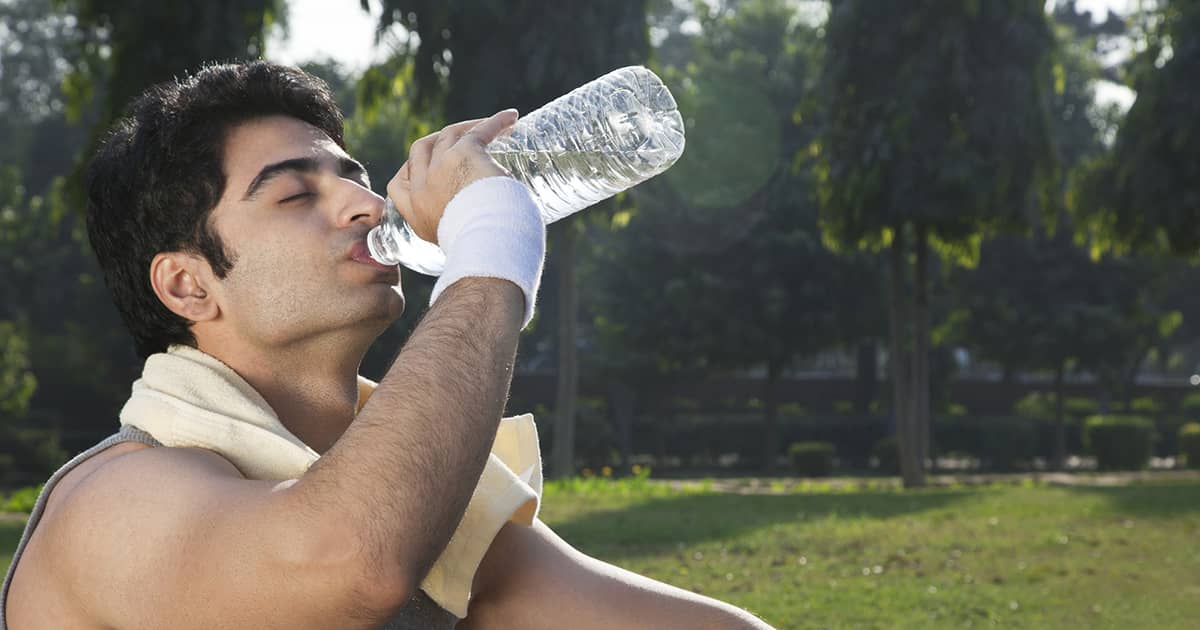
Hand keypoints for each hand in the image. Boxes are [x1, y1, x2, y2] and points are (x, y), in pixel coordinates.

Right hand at [387, 109, 518, 243]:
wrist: (488, 246)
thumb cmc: (482, 252)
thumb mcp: (456, 245)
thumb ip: (458, 235)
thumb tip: (482, 236)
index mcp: (416, 213)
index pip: (399, 183)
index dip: (411, 170)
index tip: (429, 167)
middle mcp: (422, 189)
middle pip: (422, 149)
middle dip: (439, 140)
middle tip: (462, 140)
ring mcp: (439, 169)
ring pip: (450, 134)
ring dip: (469, 127)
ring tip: (490, 127)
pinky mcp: (463, 154)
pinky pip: (480, 130)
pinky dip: (497, 122)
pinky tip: (511, 118)